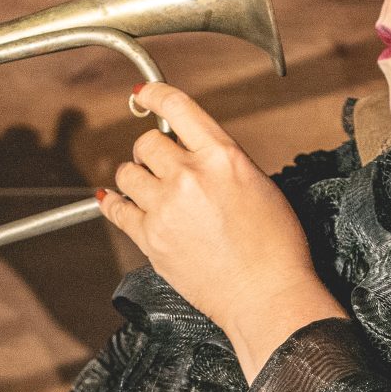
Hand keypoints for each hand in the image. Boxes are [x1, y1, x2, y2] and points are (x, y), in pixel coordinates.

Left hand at [95, 83, 345, 379]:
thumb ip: (223, 163)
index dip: (153, 95)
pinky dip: (114, 203)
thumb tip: (196, 154)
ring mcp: (166, 208)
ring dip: (136, 178)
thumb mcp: (260, 185)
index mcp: (222, 156)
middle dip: (152, 152)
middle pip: (146, 143)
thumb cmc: (277, 248)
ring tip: (150, 190)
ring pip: (127, 174)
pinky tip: (113, 200)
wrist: (268, 295)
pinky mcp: (151, 239)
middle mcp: (189, 176)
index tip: (143, 97)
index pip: (176, 107)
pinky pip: (116, 209)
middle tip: (162, 165)